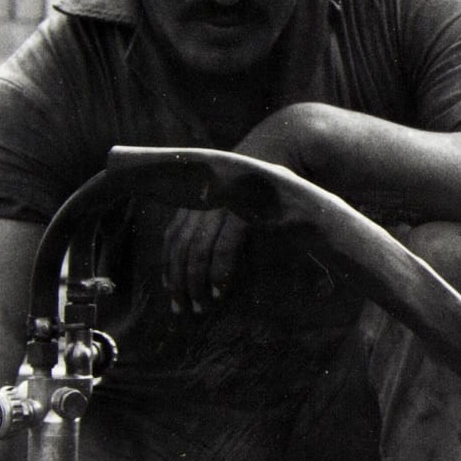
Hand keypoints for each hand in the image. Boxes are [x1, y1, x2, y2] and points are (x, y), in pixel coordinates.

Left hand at [158, 109, 312, 313]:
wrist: (290, 150)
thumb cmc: (268, 184)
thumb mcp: (237, 201)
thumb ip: (218, 222)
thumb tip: (203, 259)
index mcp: (198, 197)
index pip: (172, 237)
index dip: (169, 266)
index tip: (171, 291)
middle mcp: (204, 200)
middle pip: (180, 248)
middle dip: (179, 282)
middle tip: (182, 310)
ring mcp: (222, 204)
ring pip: (196, 251)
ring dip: (196, 283)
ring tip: (202, 306)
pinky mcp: (242, 211)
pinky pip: (222, 248)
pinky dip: (218, 273)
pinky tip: (220, 292)